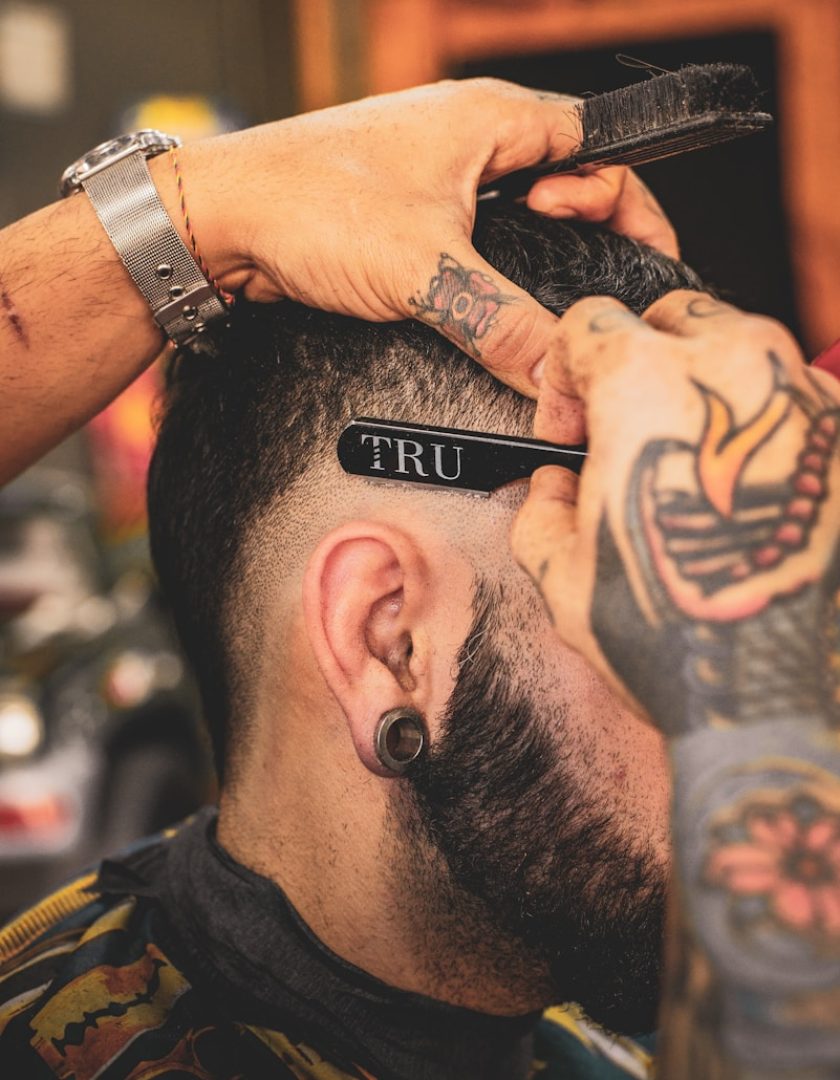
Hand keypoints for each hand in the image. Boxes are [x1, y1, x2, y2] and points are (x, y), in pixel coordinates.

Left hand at [168, 79, 676, 395]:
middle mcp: (472, 136)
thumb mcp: (424, 271)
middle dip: (588, 240)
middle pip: (569, 186)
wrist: (220, 221)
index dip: (634, 209)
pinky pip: (476, 241)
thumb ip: (503, 324)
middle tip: (583, 295)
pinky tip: (490, 311)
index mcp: (494, 118)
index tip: (647, 265)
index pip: (603, 152)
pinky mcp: (411, 214)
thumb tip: (560, 377)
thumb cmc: (308, 206)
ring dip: (536, 263)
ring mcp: (440, 174)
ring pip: (520, 218)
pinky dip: (493, 274)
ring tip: (536, 308)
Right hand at [511, 291, 839, 733]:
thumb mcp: (561, 574)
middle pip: (673, 314)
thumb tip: (555, 487)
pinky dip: (765, 426)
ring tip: (694, 466)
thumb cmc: (671, 636)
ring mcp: (808, 396)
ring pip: (746, 345)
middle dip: (638, 356)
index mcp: (648, 382)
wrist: (777, 696)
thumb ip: (541, 508)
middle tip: (628, 432)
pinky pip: (798, 399)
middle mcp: (738, 366)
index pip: (590, 322)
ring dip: (706, 387)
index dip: (562, 374)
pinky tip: (749, 493)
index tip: (567, 429)